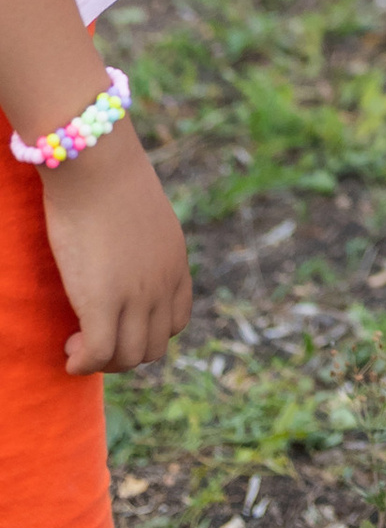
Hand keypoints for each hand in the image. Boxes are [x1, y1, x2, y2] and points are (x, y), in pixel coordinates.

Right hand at [41, 117, 191, 372]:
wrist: (96, 163)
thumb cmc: (108, 177)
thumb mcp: (141, 214)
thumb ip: (141, 240)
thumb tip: (122, 250)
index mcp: (175, 262)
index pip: (176, 320)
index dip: (146, 331)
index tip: (118, 324)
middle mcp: (163, 283)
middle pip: (154, 347)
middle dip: (123, 354)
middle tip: (91, 339)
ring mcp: (136, 295)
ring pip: (129, 358)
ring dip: (102, 363)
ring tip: (77, 344)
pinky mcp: (102, 302)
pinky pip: (98, 355)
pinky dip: (82, 364)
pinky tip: (68, 353)